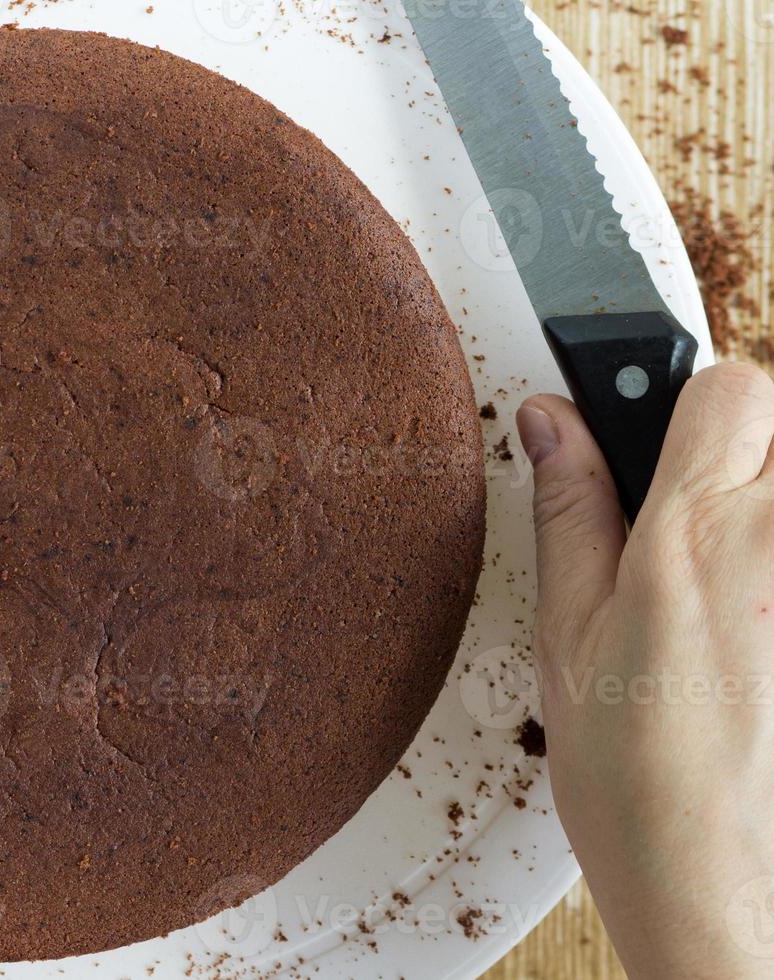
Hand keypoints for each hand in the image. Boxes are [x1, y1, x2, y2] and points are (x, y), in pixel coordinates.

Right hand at [517, 363, 773, 979]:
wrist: (718, 884)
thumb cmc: (637, 781)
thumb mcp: (569, 634)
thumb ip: (570, 509)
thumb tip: (553, 421)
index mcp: (697, 536)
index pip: (728, 385)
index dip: (687, 410)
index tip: (664, 453)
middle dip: (739, 471)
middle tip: (696, 546)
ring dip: (766, 528)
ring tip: (734, 608)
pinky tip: (755, 641)